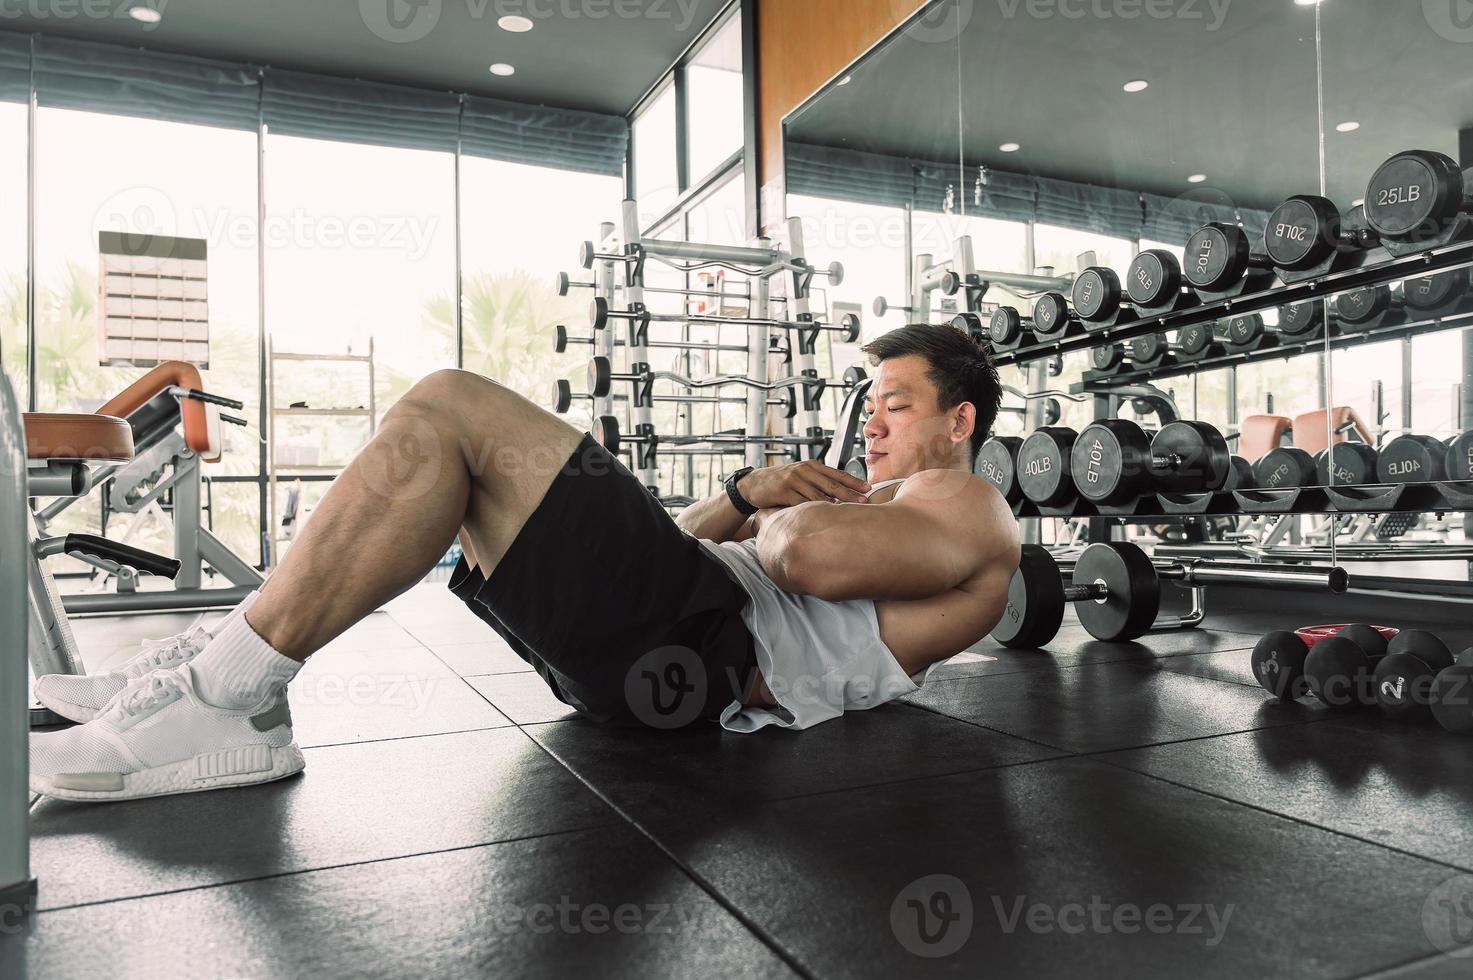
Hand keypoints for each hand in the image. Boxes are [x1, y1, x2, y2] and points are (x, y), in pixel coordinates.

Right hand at [737, 460, 870, 508]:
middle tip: (865, 501)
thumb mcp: (801, 477)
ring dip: (835, 505)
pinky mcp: (784, 491)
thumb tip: (841, 495)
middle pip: (832, 485)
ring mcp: (794, 480)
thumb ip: (818, 483)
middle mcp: (805, 471)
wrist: (755, 484)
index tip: (868, 489)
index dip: (854, 482)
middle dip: (850, 494)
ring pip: (819, 495)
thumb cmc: (781, 483)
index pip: (837, 474)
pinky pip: (802, 503)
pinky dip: (813, 510)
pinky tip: (823, 517)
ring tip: (848, 513)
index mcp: (812, 466)